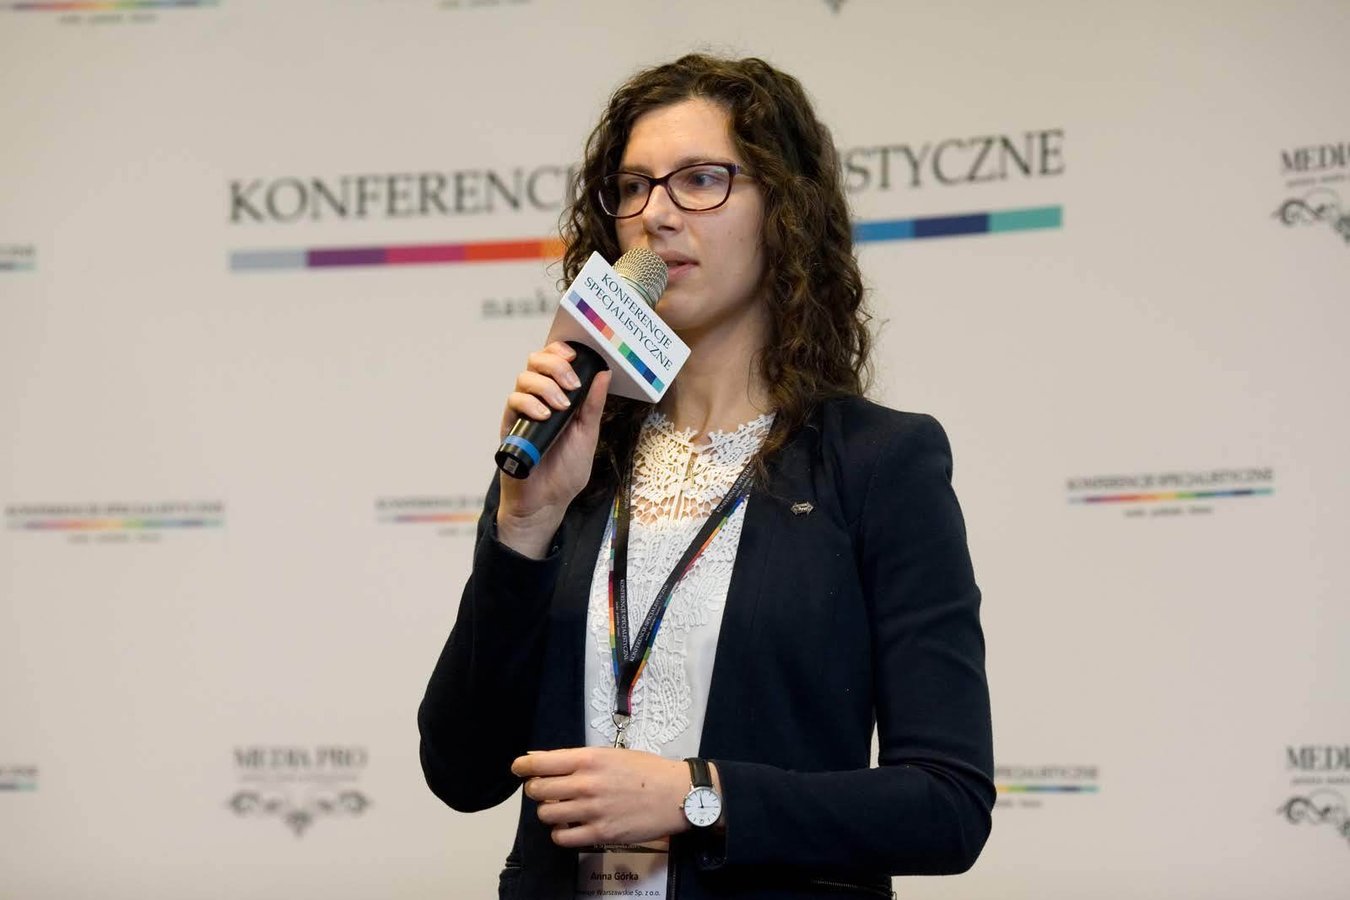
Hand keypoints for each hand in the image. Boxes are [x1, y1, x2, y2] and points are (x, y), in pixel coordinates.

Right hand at [497, 342, 610, 557]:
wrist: (546, 501)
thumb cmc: (566, 471)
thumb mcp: (588, 434)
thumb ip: (593, 405)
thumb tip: (604, 374)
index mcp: (559, 397)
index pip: (554, 361)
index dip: (561, 351)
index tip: (574, 356)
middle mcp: (539, 399)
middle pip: (536, 361)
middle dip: (555, 365)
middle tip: (571, 383)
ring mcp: (523, 411)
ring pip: (524, 378)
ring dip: (546, 386)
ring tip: (561, 406)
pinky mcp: (510, 426)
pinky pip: (513, 401)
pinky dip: (530, 403)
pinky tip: (544, 415)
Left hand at [512, 747, 689, 847]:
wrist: (676, 795)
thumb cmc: (645, 771)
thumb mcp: (610, 754)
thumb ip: (576, 759)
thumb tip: (540, 760)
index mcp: (589, 759)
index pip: (540, 763)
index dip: (523, 766)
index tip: (518, 768)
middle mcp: (586, 784)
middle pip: (538, 790)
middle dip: (536, 789)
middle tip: (545, 790)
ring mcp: (592, 811)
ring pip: (546, 814)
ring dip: (549, 811)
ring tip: (562, 808)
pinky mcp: (600, 834)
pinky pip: (562, 837)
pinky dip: (560, 832)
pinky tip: (571, 825)